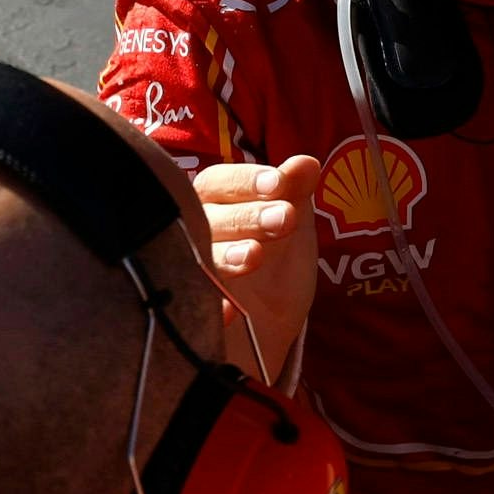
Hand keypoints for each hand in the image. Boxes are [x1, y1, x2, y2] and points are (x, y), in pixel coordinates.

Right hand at [194, 153, 317, 382]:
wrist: (267, 331)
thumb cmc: (274, 268)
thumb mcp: (290, 227)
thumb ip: (294, 192)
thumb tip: (307, 163)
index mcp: (212, 206)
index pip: (218, 183)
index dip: (246, 181)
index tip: (278, 183)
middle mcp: (190, 235)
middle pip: (206, 218)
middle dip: (246, 216)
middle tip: (284, 218)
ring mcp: (186, 275)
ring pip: (194, 259)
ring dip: (225, 255)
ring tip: (256, 255)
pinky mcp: (190, 314)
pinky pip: (189, 310)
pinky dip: (209, 309)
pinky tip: (228, 312)